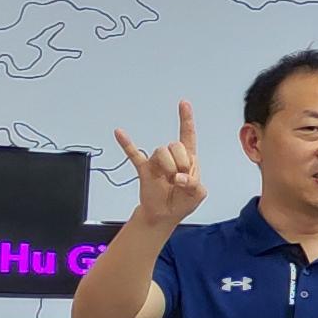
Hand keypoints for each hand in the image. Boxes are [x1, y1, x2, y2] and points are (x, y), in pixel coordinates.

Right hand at [110, 103, 204, 225]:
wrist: (165, 214)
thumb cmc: (183, 201)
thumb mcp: (198, 194)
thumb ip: (194, 184)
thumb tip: (179, 178)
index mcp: (188, 159)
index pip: (188, 135)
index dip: (186, 120)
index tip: (183, 103)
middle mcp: (172, 157)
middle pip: (175, 145)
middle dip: (181, 162)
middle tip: (180, 178)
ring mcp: (157, 162)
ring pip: (161, 152)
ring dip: (168, 167)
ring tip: (169, 180)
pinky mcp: (144, 169)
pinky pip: (133, 153)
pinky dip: (126, 143)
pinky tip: (119, 132)